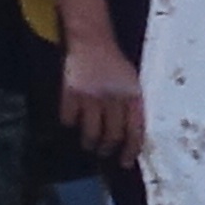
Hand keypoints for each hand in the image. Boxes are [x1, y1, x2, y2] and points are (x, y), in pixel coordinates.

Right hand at [58, 34, 144, 164]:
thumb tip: (131, 137)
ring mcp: (91, 96)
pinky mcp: (71, 93)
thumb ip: (132, 106)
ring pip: (90, 132)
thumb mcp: (132, 83)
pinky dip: (70, 124)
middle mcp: (113, 97)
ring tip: (89, 144)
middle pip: (111, 135)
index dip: (131, 149)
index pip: (136, 129)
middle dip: (107, 149)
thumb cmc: (115, 65)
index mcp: (133, 95)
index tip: (126, 162)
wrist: (93, 42)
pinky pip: (69, 119)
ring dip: (89, 143)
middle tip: (104, 152)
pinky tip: (73, 121)